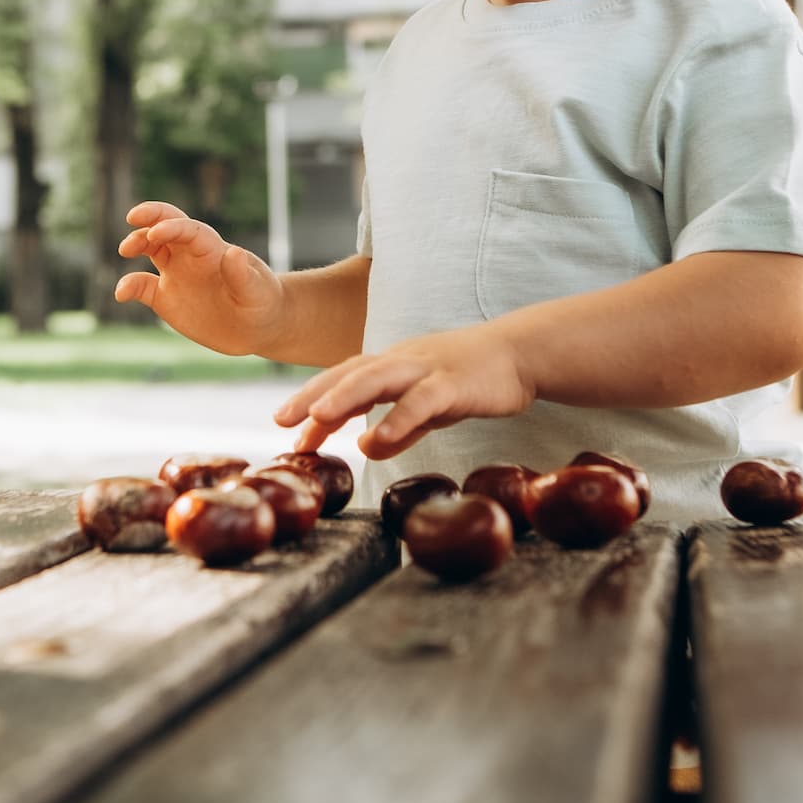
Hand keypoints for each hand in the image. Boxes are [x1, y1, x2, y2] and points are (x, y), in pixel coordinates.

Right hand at [114, 202, 286, 356]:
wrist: (257, 327)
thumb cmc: (263, 303)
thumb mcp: (258, 292)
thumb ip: (243, 275)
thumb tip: (233, 252)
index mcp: (213, 250)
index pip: (189, 230)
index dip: (172, 227)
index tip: (155, 233)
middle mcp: (191, 257)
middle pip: (167, 226)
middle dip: (150, 217)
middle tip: (133, 218)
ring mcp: (177, 274)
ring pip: (151, 249)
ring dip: (137, 243)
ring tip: (125, 251)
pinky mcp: (166, 298)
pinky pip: (142, 287)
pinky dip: (129, 287)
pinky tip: (121, 294)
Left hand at [272, 323, 534, 459]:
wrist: (521, 354)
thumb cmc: (472, 379)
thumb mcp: (429, 409)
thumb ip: (400, 428)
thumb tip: (367, 448)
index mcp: (392, 365)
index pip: (343, 379)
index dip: (312, 400)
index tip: (285, 427)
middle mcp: (402, 361)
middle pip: (349, 373)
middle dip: (312, 395)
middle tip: (281, 420)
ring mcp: (427, 368)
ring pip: (378, 377)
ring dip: (345, 397)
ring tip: (317, 418)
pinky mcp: (454, 382)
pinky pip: (422, 400)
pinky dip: (398, 418)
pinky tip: (377, 440)